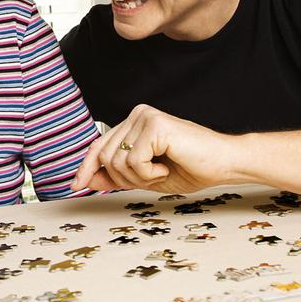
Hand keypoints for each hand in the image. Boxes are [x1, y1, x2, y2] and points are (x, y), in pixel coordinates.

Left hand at [71, 104, 240, 194]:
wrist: (224, 165)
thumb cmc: (190, 169)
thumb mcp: (145, 178)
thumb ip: (116, 176)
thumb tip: (85, 181)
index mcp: (133, 123)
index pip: (99, 146)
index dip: (86, 167)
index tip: (75, 186)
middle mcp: (136, 115)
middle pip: (104, 157)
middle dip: (124, 179)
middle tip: (153, 178)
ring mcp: (145, 116)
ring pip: (116, 161)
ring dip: (139, 178)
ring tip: (162, 171)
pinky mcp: (155, 124)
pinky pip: (133, 161)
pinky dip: (149, 174)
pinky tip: (167, 166)